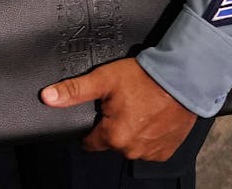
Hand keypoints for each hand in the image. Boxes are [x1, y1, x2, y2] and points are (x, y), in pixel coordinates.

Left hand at [40, 58, 195, 160]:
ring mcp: (151, 152)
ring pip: (131, 144)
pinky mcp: (167, 150)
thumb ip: (74, 90)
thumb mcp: (104, 79)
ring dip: (132, 130)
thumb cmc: (144, 78)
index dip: (91, 126)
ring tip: (139, 107)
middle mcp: (131, 150)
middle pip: (111, 142)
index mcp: (113, 137)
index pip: (89, 142)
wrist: (183, 78)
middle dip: (113, 125)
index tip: (99, 112)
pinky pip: (150, 146)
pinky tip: (152, 116)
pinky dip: (149, 134)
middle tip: (122, 103)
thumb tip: (48, 97)